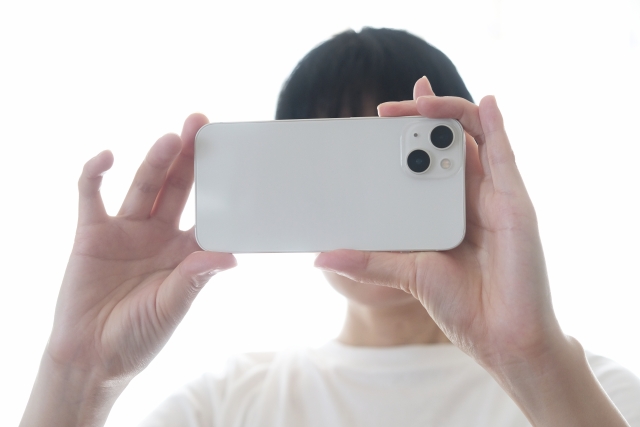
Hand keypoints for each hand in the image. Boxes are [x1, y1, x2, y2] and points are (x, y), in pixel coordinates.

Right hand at [47, 114, 235, 379]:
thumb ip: (194, 279)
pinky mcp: (91, 233)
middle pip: (177, 187)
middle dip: (189, 157)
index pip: (207, 212)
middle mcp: (158, 234)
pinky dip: (96, 174)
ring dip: (156, 161)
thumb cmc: (139, 336)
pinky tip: (107, 156)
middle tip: (202, 125)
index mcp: (185, 251)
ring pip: (144, 187)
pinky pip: (92, 196)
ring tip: (172, 138)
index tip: (239, 162)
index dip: (220, 189)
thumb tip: (230, 256)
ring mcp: (126, 231)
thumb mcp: (171, 307)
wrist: (91, 358)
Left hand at [315, 77, 562, 368]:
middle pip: (448, 142)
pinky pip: (506, 153)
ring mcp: (495, 196)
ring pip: (473, 138)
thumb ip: (369, 261)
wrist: (503, 338)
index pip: (427, 160)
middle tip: (388, 109)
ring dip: (448, 113)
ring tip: (419, 97)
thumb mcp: (406, 274)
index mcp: (448, 210)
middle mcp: (472, 198)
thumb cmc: (463, 306)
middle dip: (421, 117)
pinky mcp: (515, 202)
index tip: (380, 119)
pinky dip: (497, 124)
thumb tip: (322, 257)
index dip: (409, 135)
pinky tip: (487, 102)